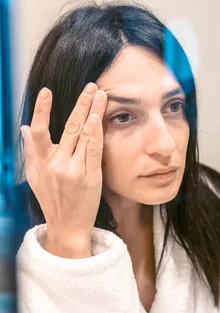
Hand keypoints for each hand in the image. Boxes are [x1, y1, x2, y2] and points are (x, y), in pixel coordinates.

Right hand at [21, 83, 107, 257]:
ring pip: (84, 135)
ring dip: (93, 112)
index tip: (46, 91)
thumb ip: (31, 150)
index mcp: (41, 162)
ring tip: (101, 95)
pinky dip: (97, 133)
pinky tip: (99, 118)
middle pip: (69, 128)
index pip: (39, 131)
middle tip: (90, 86)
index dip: (41, 110)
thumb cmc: (51, 198)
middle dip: (80, 104)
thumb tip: (25, 127)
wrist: (68, 226)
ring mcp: (74, 170)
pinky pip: (94, 150)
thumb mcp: (35, 175)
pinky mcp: (90, 176)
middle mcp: (56, 164)